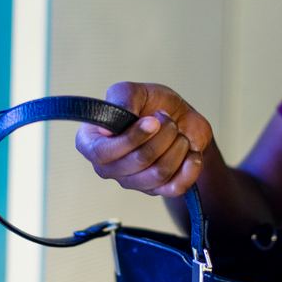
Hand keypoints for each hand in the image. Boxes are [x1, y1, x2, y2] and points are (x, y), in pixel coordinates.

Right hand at [75, 82, 213, 197]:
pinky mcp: (157, 191)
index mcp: (92, 142)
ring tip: (178, 133)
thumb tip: (106, 130)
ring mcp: (132, 182)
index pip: (101, 153)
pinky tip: (190, 152)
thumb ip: (121, 100)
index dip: (130, 139)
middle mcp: (108, 167)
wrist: (178, 118)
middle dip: (162, 136)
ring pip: (158, 173)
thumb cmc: (150, 104)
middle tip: (168, 120)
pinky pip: (175, 188)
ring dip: (177, 147)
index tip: (152, 121)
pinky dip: (189, 166)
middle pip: (137, 161)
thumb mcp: (134, 90)